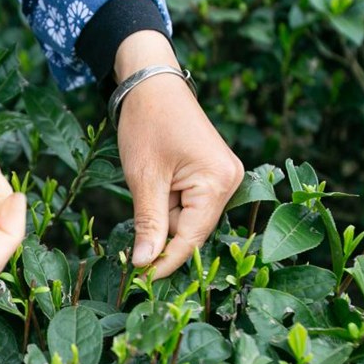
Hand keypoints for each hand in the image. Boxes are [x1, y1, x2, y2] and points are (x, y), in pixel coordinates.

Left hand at [114, 31, 243, 278]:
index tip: (140, 279)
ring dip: (162, 216)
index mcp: (218, 182)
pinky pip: (189, 206)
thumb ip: (148, 224)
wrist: (152, 83)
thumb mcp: (144, 178)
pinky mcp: (213, 176)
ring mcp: (224, 178)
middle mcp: (230, 182)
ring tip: (147, 186)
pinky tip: (155, 187)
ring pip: (188, 220)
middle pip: (192, 231)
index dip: (165, 261)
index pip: (191, 239)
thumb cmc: (147, 123)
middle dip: (161, 234)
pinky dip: (168, 206)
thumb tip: (144, 264)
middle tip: (134, 227)